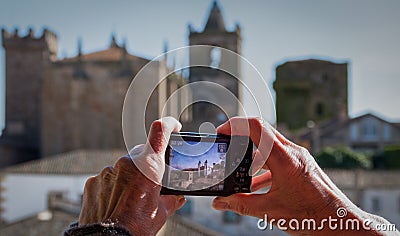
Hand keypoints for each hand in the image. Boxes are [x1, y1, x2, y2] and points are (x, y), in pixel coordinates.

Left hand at [78, 117, 185, 234]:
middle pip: (142, 153)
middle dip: (147, 164)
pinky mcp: (93, 181)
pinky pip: (107, 177)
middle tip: (150, 184)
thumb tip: (178, 197)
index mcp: (148, 166)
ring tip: (131, 198)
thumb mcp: (162, 212)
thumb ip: (172, 198)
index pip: (160, 131)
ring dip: (129, 177)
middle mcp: (126, 162)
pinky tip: (116, 201)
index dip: (169, 124)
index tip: (173, 126)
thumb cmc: (137, 227)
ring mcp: (107, 171)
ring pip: (123, 166)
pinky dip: (113, 185)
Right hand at [212, 117, 393, 234]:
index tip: (221, 132)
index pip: (255, 126)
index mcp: (283, 158)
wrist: (341, 223)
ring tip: (240, 173)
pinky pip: (278, 157)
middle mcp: (293, 152)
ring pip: (269, 144)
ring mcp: (299, 156)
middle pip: (261, 131)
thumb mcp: (270, 210)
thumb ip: (241, 204)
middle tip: (227, 147)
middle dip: (240, 138)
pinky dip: (264, 166)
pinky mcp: (302, 164)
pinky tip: (256, 184)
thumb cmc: (312, 216)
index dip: (234, 125)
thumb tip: (220, 203)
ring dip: (252, 155)